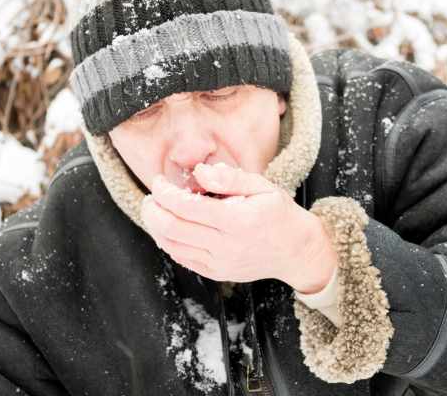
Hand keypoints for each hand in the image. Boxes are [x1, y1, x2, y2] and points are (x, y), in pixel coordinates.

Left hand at [140, 163, 337, 291]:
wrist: (296, 251)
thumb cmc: (279, 214)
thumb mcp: (262, 186)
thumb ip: (230, 178)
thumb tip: (199, 172)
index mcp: (237, 220)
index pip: (186, 207)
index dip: (165, 193)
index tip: (158, 182)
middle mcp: (225, 246)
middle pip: (172, 229)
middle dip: (152, 211)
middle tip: (150, 198)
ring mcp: (220, 263)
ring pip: (173, 246)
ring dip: (156, 227)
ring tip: (155, 211)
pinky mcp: (217, 273)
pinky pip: (183, 259)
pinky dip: (169, 242)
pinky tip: (170, 228)